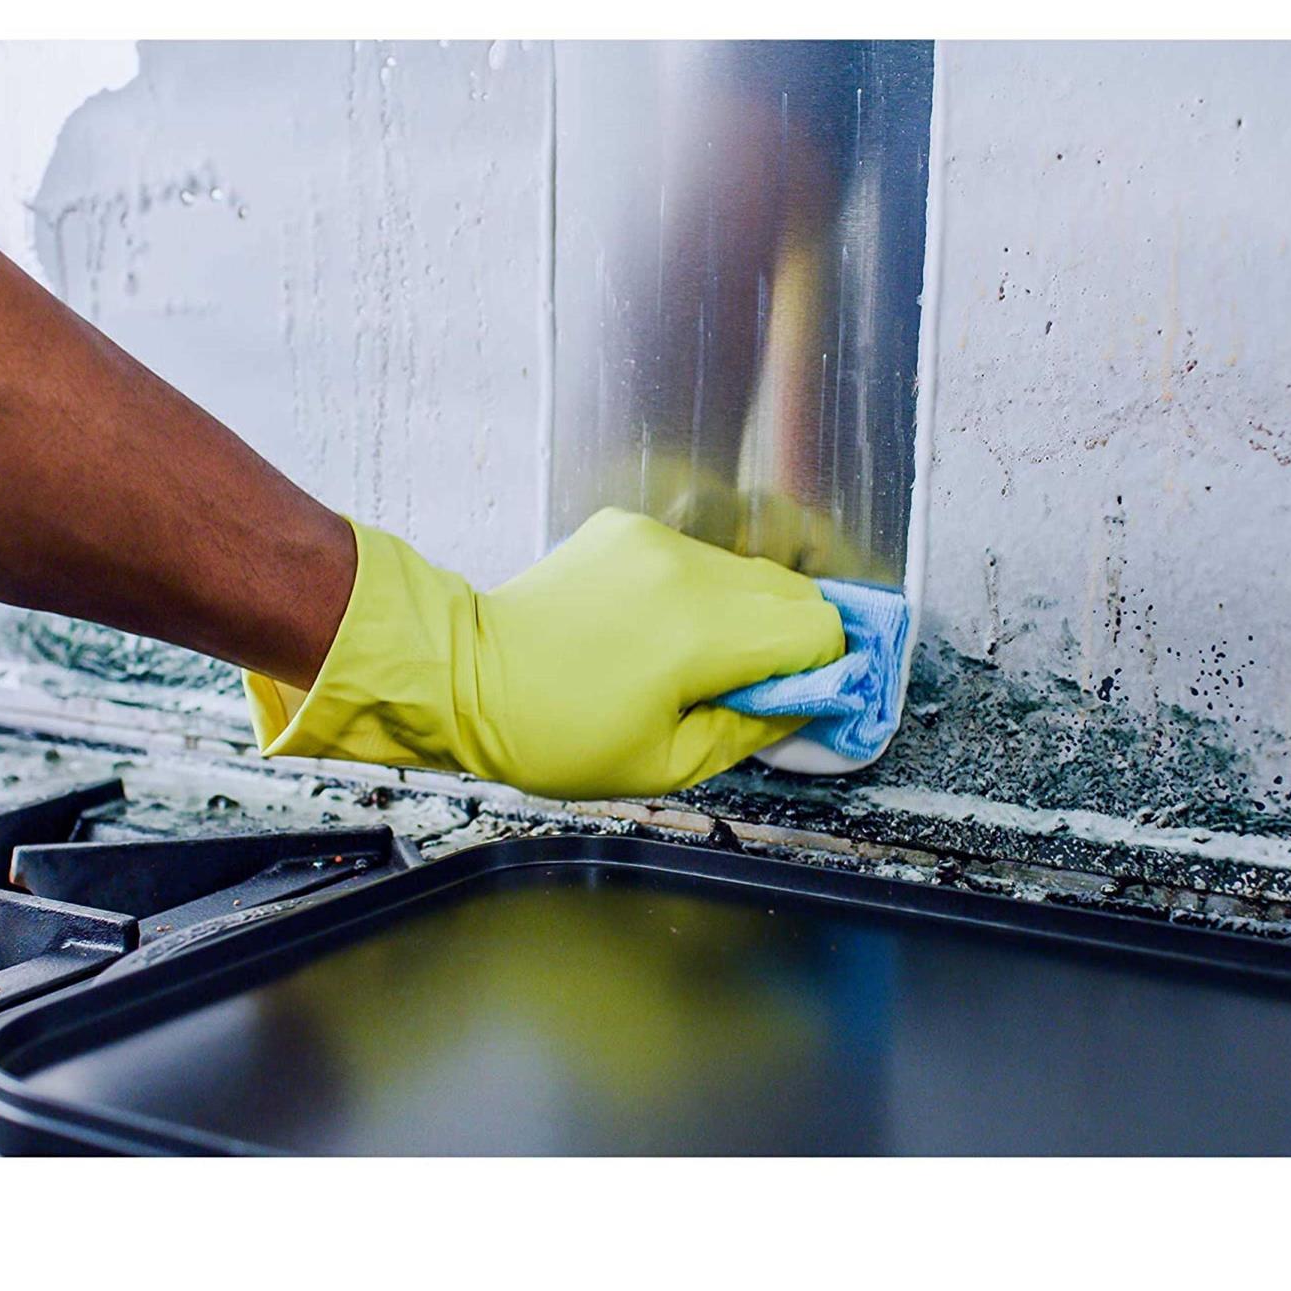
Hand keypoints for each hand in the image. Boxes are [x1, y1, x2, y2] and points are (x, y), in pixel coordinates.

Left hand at [243, 507, 844, 799]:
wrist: (464, 675)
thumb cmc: (555, 733)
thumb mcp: (666, 764)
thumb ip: (754, 727)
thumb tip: (811, 702)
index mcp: (703, 634)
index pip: (821, 628)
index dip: (826, 668)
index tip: (807, 696)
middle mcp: (689, 569)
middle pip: (796, 590)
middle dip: (793, 639)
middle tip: (760, 684)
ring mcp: (656, 539)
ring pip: (748, 570)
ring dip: (745, 613)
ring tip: (694, 658)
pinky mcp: (628, 526)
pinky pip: (697, 555)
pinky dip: (697, 589)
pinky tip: (653, 624)